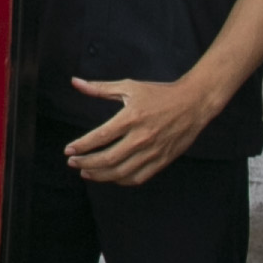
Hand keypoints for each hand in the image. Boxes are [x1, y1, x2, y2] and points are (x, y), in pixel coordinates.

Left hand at [65, 75, 220, 185]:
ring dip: (100, 175)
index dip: (82, 146)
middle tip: (73, 162)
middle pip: (108, 159)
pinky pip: (138, 177)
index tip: (68, 150)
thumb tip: (75, 82)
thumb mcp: (129, 87)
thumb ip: (100, 88)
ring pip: (121, 172)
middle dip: (86, 163)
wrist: (194, 103)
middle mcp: (141, 137)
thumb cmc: (160, 93)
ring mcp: (153, 151)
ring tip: (86, 172)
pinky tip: (110, 176)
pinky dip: (121, 180)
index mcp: (131, 118)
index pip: (100, 137)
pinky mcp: (162, 160)